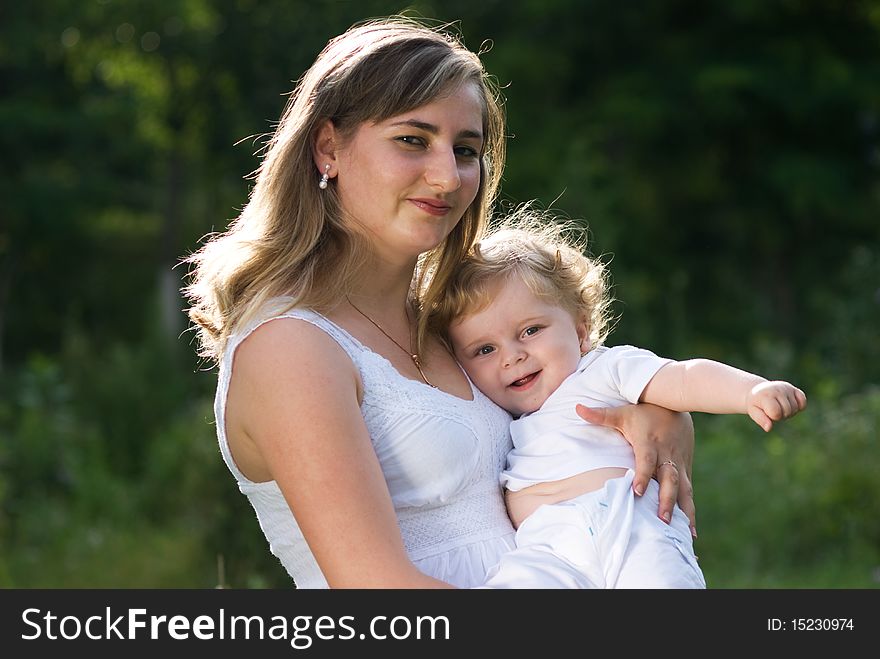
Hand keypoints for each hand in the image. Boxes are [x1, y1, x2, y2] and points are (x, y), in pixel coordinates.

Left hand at [576, 403, 696, 536]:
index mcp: (650, 443)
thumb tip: (577, 407)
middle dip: (667, 500)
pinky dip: (690, 509)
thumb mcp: (623, 412)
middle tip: (663, 520)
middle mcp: (667, 454)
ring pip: (684, 488)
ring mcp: (679, 462)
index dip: (643, 475)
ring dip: (684, 510)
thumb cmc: (644, 411)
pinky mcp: (686, 467)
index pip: (647, 460)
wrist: (676, 403)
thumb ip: (601, 415)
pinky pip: (689, 490)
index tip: (638, 491)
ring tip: (685, 533)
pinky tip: (690, 530)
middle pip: (670, 479)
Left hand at [747, 381, 806, 431]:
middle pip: (787, 411)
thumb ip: (761, 420)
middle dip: (781, 415)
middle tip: (774, 410)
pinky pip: (803, 402)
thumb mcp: (753, 411)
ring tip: (779, 406)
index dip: (773, 417)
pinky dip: (799, 406)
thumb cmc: (757, 404)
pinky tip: (790, 404)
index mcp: (766, 395)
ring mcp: (787, 388)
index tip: (767, 412)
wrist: (759, 391)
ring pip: (795, 408)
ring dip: (788, 412)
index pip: (776, 413)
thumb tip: (768, 428)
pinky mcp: (794, 389)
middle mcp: (777, 390)